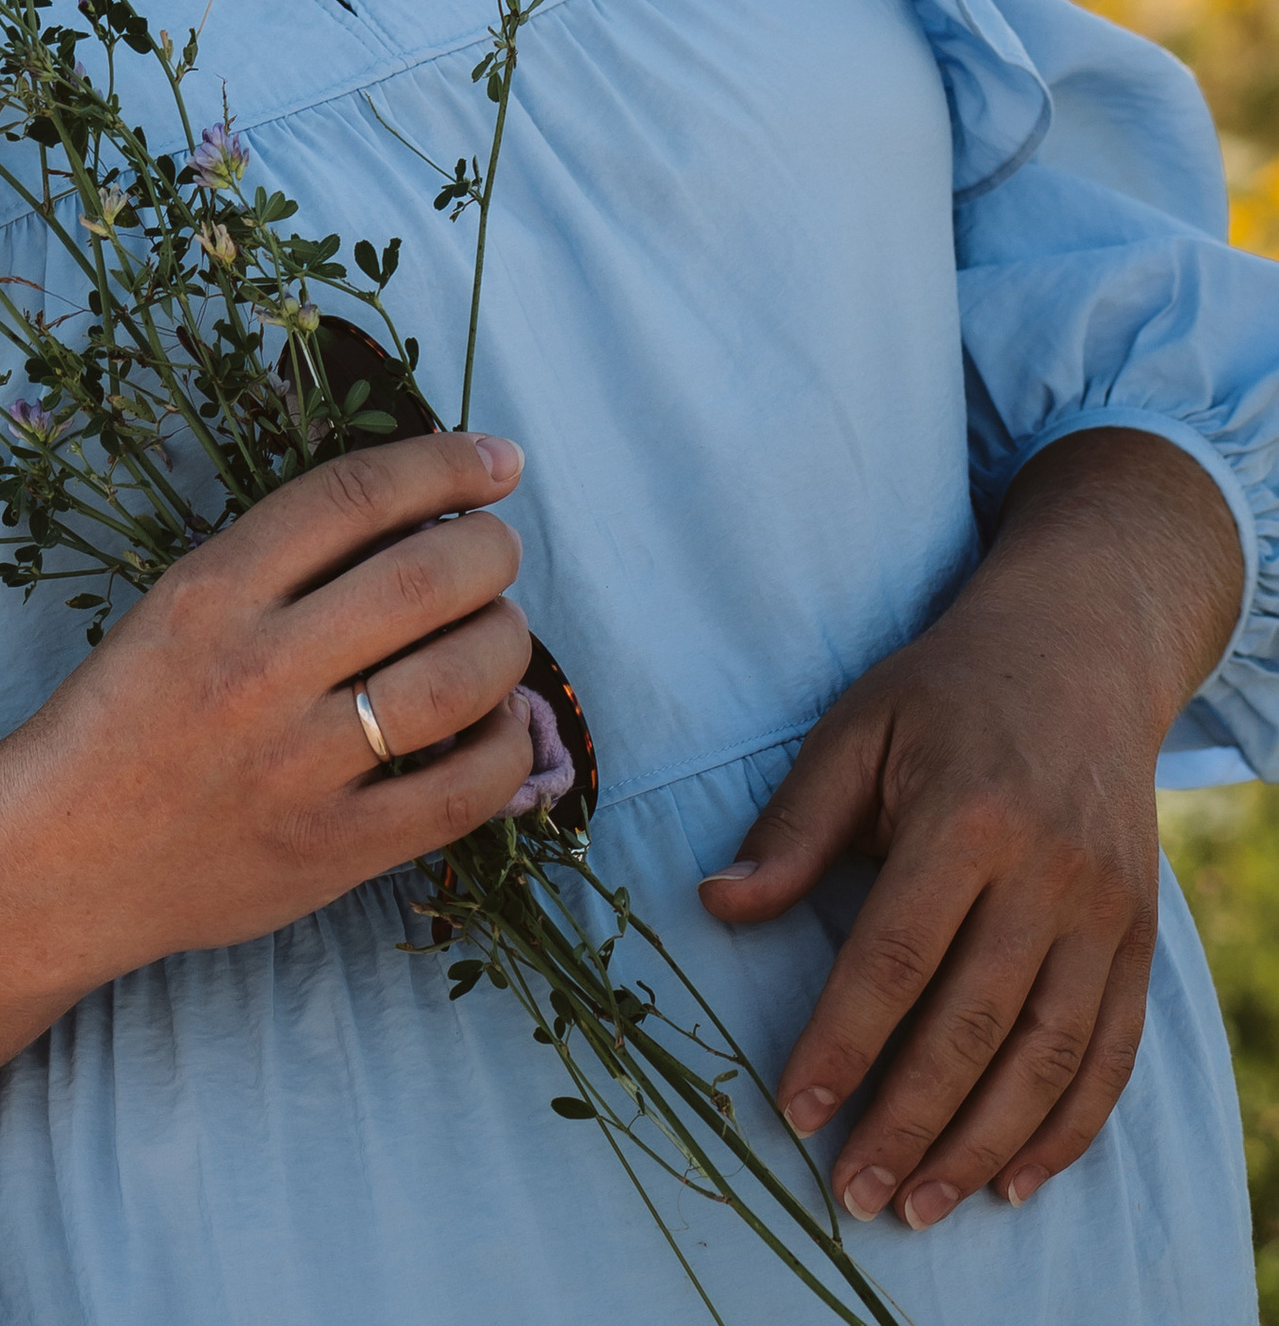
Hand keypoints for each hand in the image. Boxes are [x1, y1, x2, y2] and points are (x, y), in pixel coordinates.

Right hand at [18, 422, 538, 967]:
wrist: (60, 858)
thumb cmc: (124, 716)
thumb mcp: (177, 604)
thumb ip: (280, 563)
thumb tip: (420, 517)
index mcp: (214, 591)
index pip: (353, 497)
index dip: (444, 465)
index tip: (497, 460)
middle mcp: (259, 670)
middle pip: (421, 581)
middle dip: (489, 551)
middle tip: (497, 551)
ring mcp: (297, 766)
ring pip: (453, 683)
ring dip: (505, 642)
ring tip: (499, 629)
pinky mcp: (330, 851)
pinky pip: (457, 795)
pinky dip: (506, 750)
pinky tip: (505, 725)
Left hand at [699, 427, 1242, 1235]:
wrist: (1081, 650)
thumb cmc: (946, 690)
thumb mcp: (857, 728)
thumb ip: (794, 827)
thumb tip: (716, 906)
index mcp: (968, 817)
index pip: (897, 957)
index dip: (845, 1042)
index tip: (796, 1112)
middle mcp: (1049, 874)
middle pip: (975, 1024)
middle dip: (910, 1120)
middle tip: (854, 1193)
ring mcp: (1106, 912)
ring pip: (1048, 1056)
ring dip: (984, 1146)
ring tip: (920, 1205)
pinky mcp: (1140, 936)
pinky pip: (1110, 1052)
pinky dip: (1067, 1127)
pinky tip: (1015, 1180)